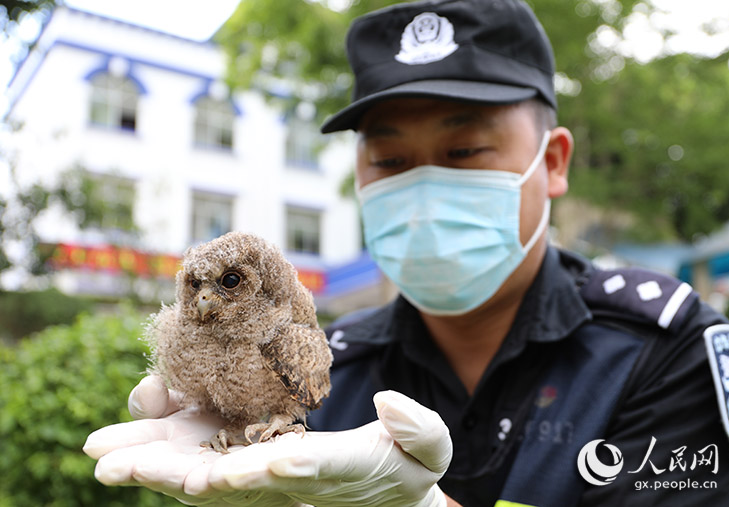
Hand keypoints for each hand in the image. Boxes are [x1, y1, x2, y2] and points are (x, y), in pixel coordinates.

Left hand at [84, 376, 451, 506]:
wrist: (385, 491)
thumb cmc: (408, 468)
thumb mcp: (428, 449)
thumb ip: (418, 430)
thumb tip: (387, 404)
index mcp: (335, 473)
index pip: (300, 473)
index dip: (267, 472)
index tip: (232, 469)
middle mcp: (288, 480)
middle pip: (226, 481)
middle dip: (173, 475)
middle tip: (120, 468)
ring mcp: (265, 472)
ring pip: (202, 473)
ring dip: (152, 466)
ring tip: (100, 457)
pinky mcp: (253, 459)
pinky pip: (204, 457)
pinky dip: (166, 448)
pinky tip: (130, 434)